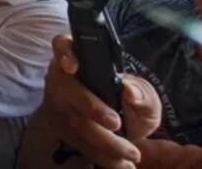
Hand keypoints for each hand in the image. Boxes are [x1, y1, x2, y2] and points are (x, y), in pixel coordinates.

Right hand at [41, 35, 161, 167]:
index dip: (64, 53)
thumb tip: (130, 92)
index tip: (73, 67)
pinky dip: (102, 156)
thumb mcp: (142, 95)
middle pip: (67, 89)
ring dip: (105, 142)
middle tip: (116, 123)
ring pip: (75, 121)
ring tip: (132, 154)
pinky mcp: (62, 129)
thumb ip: (143, 92)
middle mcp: (63, 78)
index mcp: (80, 58)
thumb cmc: (126, 102)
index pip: (62, 44)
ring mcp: (59, 104)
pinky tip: (122, 163)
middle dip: (91, 107)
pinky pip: (80, 143)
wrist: (115, 129)